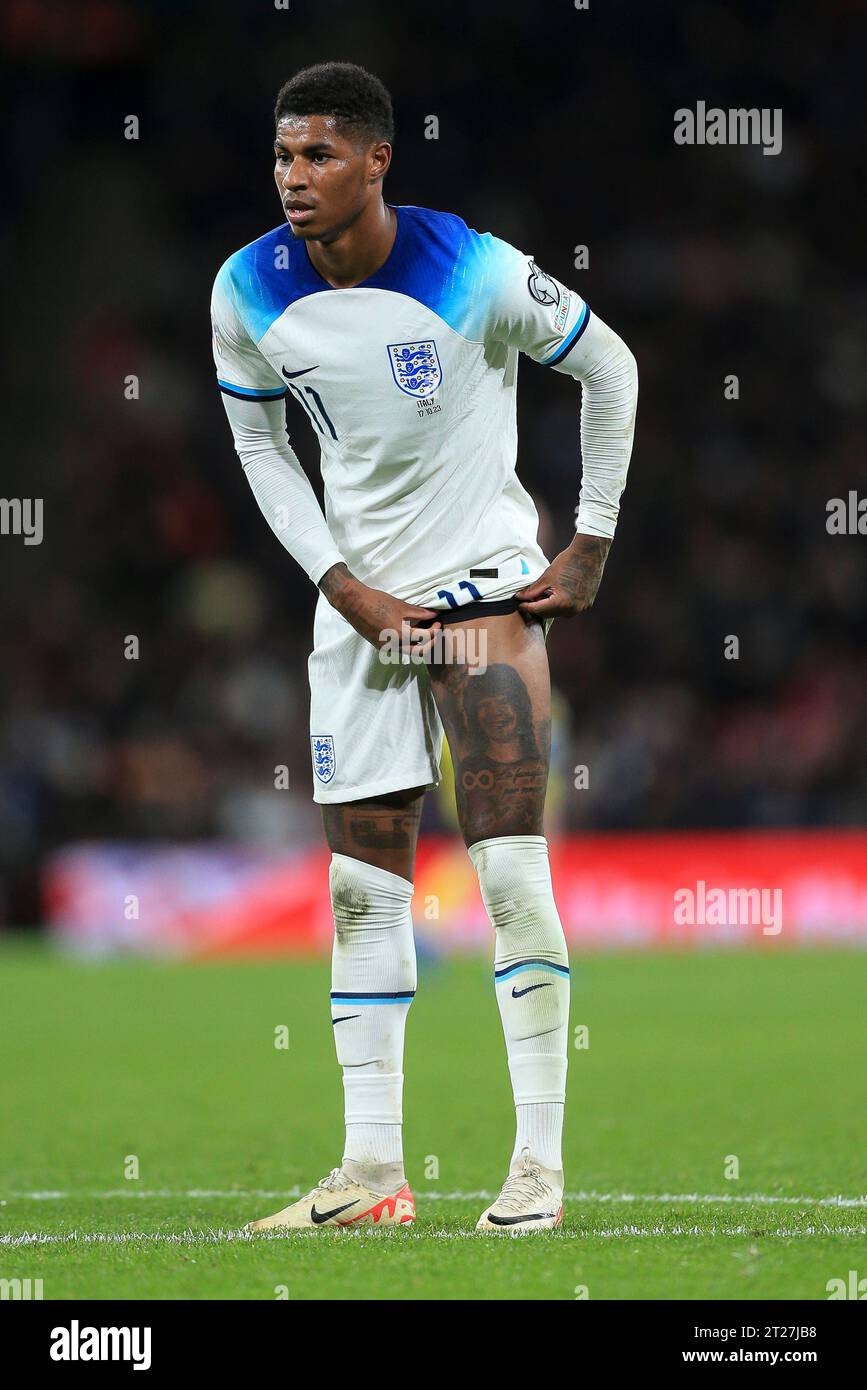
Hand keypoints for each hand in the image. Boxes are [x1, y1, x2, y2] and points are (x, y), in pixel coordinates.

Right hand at [319, 564, 441, 656]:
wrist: (353, 604)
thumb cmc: (376, 601)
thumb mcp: (400, 605)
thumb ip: (419, 612)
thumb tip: (434, 615)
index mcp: (399, 634)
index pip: (425, 637)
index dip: (435, 630)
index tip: (438, 623)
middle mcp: (393, 645)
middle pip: (420, 652)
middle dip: (431, 642)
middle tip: (435, 631)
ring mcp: (386, 648)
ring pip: (409, 652)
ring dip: (420, 645)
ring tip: (424, 632)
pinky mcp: (380, 647)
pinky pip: (399, 649)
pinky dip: (408, 644)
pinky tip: (410, 633)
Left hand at [514, 533, 611, 618]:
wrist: (589, 553)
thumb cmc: (567, 562)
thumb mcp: (546, 577)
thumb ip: (532, 591)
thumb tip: (520, 597)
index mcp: (562, 602)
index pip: (538, 610)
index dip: (526, 606)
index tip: (519, 603)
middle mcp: (573, 609)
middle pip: (549, 614)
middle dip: (538, 608)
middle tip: (529, 599)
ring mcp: (582, 607)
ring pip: (559, 613)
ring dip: (550, 607)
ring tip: (543, 595)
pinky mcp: (587, 603)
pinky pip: (570, 609)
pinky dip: (561, 604)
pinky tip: (556, 594)